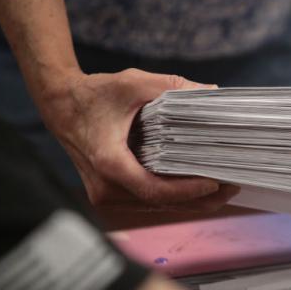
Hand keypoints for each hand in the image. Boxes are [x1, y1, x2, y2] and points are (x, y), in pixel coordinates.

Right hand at [37, 68, 236, 207]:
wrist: (59, 104)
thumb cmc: (93, 94)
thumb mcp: (133, 83)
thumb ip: (172, 87)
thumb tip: (211, 92)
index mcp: (109, 163)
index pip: (154, 190)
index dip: (187, 191)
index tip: (214, 183)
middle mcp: (105, 187)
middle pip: (159, 203)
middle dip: (197, 200)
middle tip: (231, 188)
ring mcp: (105, 194)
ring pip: (154, 205)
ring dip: (187, 201)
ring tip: (222, 190)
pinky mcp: (109, 194)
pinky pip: (145, 200)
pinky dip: (171, 196)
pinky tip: (196, 188)